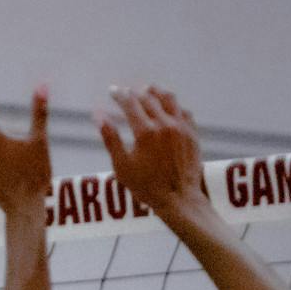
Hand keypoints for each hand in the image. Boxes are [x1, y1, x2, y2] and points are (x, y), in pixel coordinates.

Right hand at [97, 86, 209, 218]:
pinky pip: (183, 112)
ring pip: (169, 99)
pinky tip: (169, 108)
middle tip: (126, 91)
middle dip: (135, 92)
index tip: (112, 91)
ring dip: (156, 92)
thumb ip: (110, 138)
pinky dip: (174, 106)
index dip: (119, 95)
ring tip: (148, 89)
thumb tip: (97, 115)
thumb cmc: (146, 186)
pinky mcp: (192, 134)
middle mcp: (164, 124)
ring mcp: (181, 127)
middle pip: (148, 98)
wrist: (178, 199)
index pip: (130, 103)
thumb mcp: (122, 166)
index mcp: (145, 132)